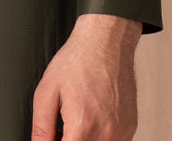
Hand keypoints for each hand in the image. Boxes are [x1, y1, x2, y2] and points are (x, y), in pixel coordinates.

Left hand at [31, 14, 141, 140]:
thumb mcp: (47, 91)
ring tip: (75, 121)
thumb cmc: (78, 60)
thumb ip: (41, 127)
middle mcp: (106, 133)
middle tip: (60, 129)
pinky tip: (90, 118)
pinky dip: (98, 137)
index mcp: (82, 125)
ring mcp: (121, 132)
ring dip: (83, 140)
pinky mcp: (130, 128)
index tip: (53, 136)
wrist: (106, 41)